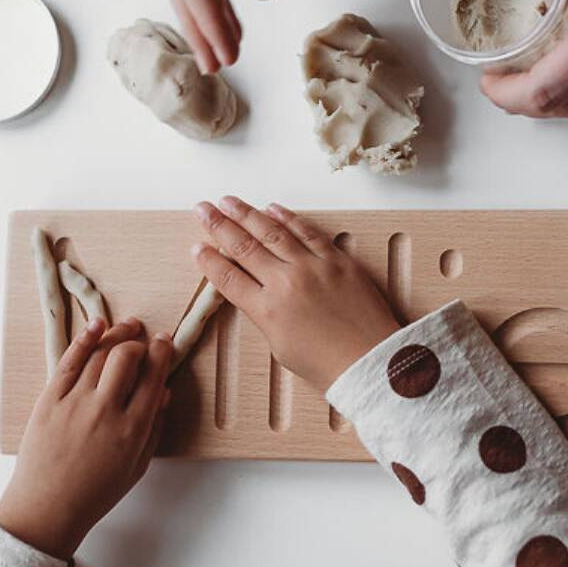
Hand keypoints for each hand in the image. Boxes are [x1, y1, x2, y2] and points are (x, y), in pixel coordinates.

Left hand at [0, 317, 171, 559]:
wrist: (47, 508)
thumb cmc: (95, 492)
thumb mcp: (137, 466)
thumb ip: (154, 427)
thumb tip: (164, 393)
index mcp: (132, 429)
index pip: (153, 376)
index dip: (162, 353)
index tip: (165, 343)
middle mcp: (105, 410)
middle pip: (127, 357)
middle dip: (140, 343)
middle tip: (143, 342)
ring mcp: (74, 403)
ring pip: (99, 354)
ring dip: (117, 335)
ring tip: (127, 328)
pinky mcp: (49, 400)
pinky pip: (68, 361)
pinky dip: (84, 339)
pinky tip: (96, 326)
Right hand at [191, 196, 399, 388]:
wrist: (371, 361)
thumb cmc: (328, 365)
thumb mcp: (280, 347)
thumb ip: (264, 315)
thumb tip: (254, 292)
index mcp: (267, 311)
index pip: (228, 278)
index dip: (209, 261)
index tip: (196, 246)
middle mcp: (286, 283)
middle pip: (243, 247)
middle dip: (218, 225)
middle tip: (202, 208)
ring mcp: (313, 267)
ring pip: (272, 232)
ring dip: (247, 213)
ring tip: (229, 201)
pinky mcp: (337, 260)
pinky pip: (308, 232)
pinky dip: (288, 218)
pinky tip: (272, 208)